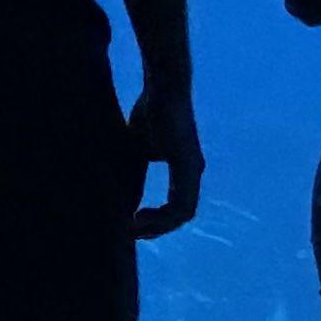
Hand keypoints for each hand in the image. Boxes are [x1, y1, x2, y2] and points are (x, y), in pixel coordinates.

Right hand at [127, 83, 203, 240]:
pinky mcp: (189, 164)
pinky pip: (181, 202)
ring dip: (159, 226)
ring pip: (183, 212)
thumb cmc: (149, 113)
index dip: (157, 221)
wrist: (162, 87)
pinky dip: (163, 215)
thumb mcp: (138, 151)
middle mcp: (194, 172)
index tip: (133, 225)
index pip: (177, 207)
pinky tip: (141, 216)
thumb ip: (135, 174)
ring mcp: (194, 169)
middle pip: (182, 215)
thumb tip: (126, 200)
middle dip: (157, 228)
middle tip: (132, 233)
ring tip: (134, 228)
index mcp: (185, 170)